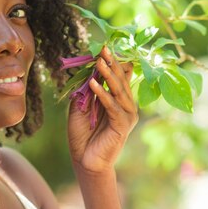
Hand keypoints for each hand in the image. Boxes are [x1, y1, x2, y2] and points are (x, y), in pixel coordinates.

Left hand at [67, 46, 137, 174]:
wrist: (85, 161)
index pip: (119, 77)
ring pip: (118, 91)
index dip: (113, 62)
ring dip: (108, 75)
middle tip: (104, 48)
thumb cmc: (83, 135)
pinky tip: (94, 84)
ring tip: (99, 62)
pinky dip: (103, 95)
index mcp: (118, 101)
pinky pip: (112, 106)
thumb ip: (86, 92)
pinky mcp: (123, 126)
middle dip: (112, 63)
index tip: (104, 47)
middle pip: (121, 80)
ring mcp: (127, 116)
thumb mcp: (81, 108)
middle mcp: (126, 106)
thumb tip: (87, 73)